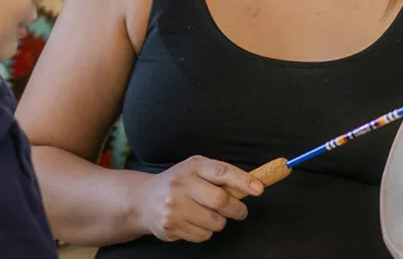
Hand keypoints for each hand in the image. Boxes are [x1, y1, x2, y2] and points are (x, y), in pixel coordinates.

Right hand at [134, 156, 263, 242]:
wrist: (143, 200)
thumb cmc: (179, 182)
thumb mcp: (196, 170)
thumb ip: (220, 175)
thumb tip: (253, 185)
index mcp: (192, 166)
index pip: (222, 172)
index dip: (243, 181)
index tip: (259, 189)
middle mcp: (181, 184)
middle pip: (221, 201)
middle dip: (237, 209)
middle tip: (240, 211)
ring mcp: (174, 207)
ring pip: (215, 222)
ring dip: (219, 221)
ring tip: (207, 214)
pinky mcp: (171, 227)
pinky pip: (203, 235)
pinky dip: (205, 232)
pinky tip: (194, 222)